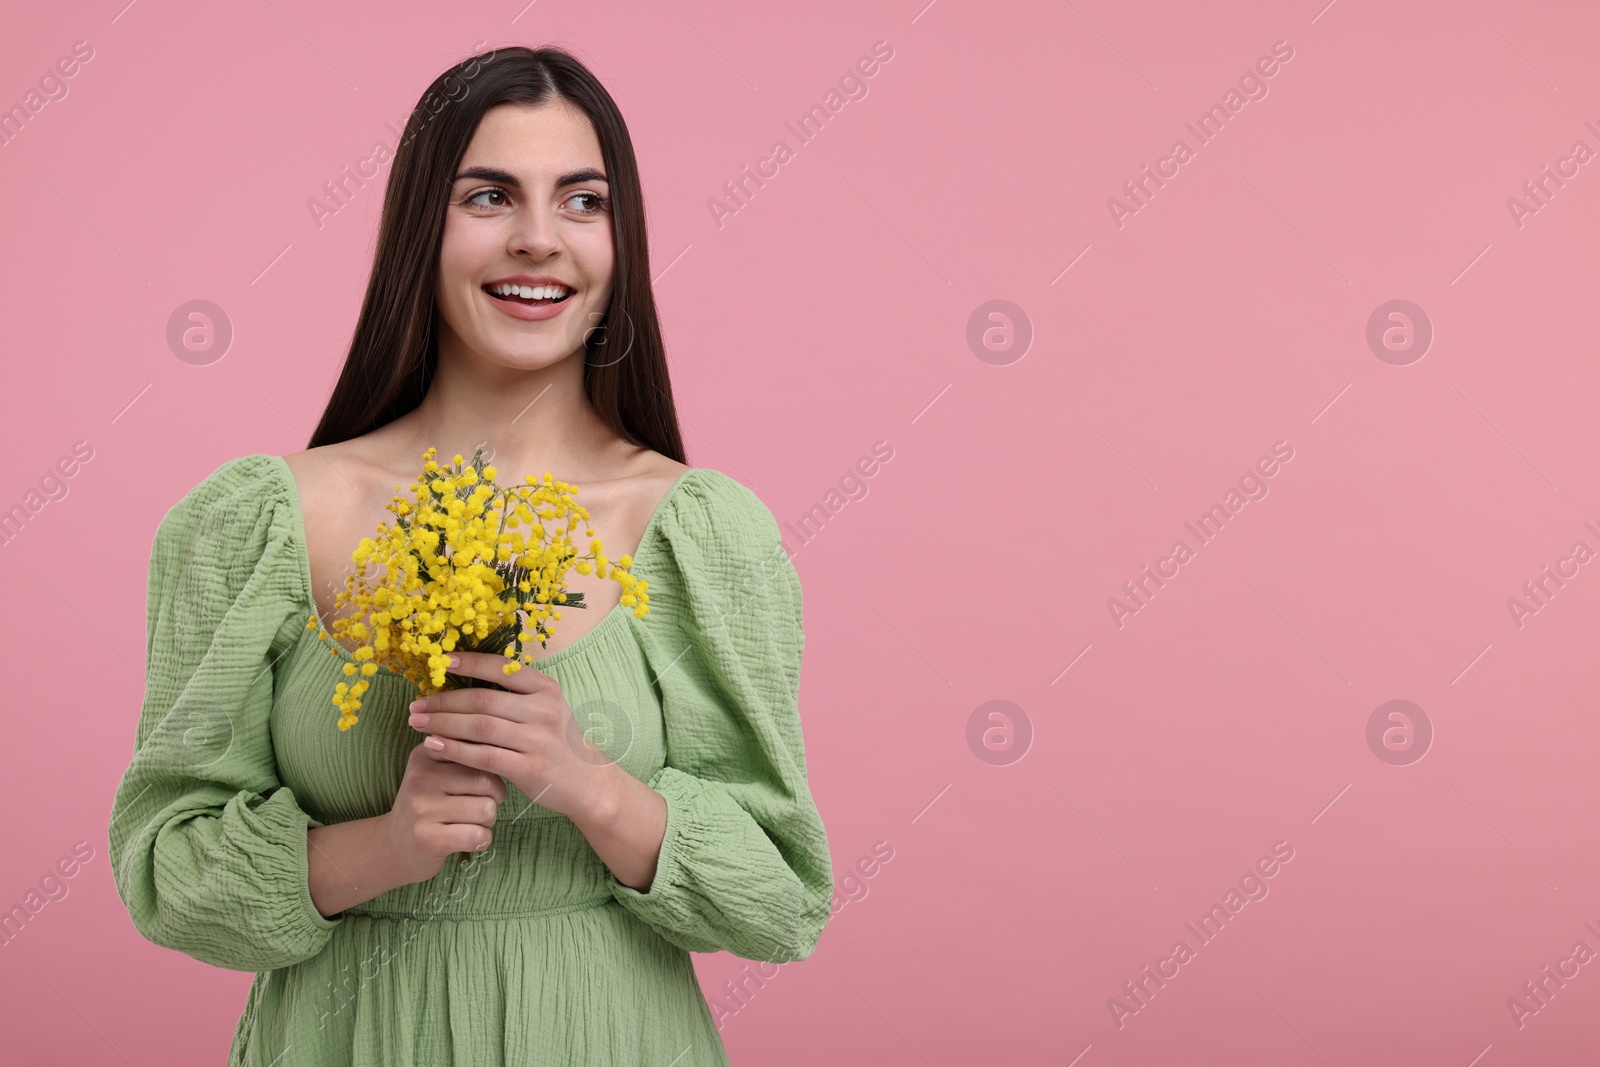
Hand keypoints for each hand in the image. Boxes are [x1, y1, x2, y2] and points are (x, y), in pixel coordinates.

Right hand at [378, 741, 507, 885]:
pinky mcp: (428, 838)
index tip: (484, 780)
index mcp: (426, 753)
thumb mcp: (437, 770)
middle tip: (480, 805)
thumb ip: (465, 752)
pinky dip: (482, 840)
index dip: (493, 767)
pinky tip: (468, 839)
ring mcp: (422, 809)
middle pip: (487, 780)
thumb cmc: (429, 804)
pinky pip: (478, 835)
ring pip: (486, 809)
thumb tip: (502, 735)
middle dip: (495, 797)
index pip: (477, 749)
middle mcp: (421, 778)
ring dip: (488, 821)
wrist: (393, 845)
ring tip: (470, 822)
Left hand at [407, 651, 618, 825]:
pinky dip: (454, 750)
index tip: (441, 661)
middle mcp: (544, 710)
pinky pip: (483, 756)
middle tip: (416, 704)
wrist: (587, 782)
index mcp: (546, 689)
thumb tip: (465, 681)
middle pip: (483, 700)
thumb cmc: (556, 743)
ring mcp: (538, 740)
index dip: (470, 662)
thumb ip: (515, 695)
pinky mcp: (529, 768)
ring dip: (443, 724)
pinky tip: (434, 746)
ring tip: (417, 723)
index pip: (502, 668)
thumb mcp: (546, 710)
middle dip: (444, 701)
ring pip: (480, 727)